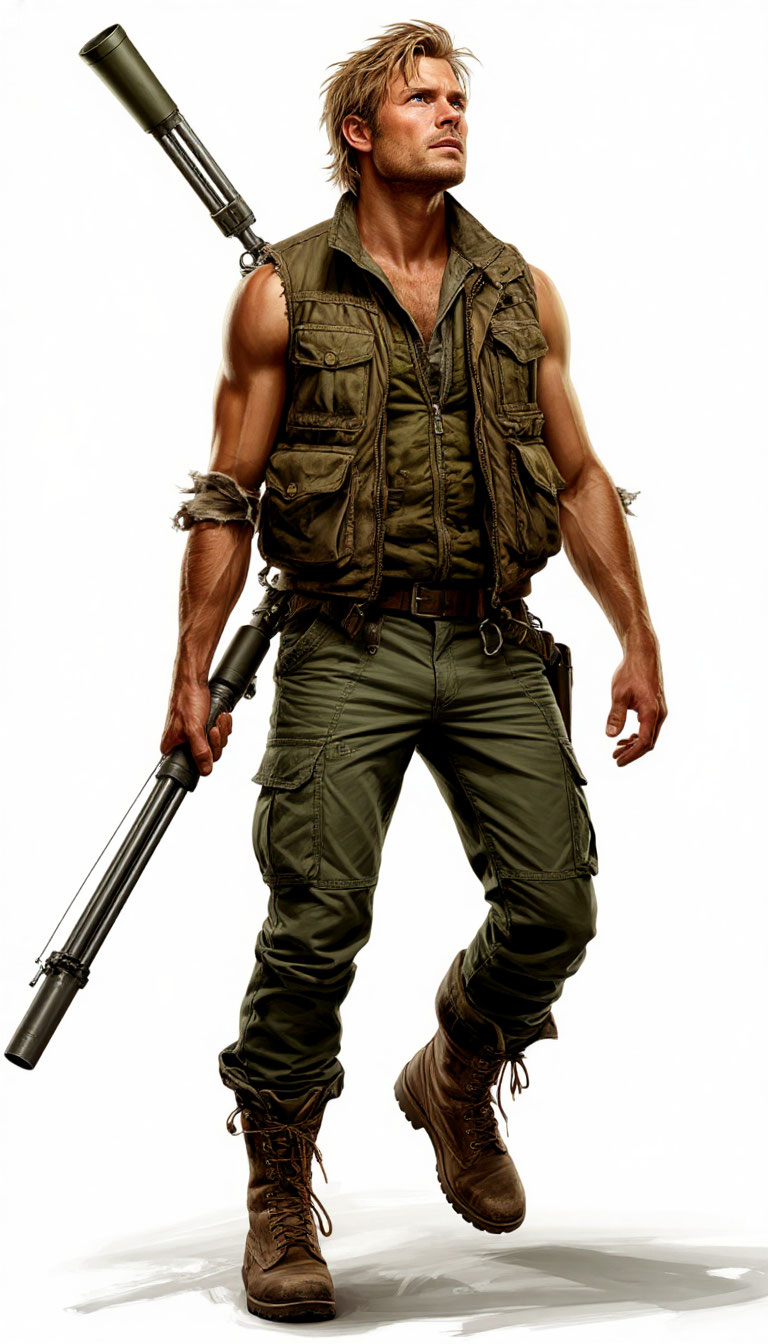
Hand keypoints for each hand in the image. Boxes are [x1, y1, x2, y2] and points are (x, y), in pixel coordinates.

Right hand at [160, 680, 232, 775]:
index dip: (207, 754)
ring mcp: (193, 736)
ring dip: (221, 730)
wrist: (192, 682)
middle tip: (214, 727)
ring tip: (217, 719)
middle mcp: (181, 743)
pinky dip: (222, 725)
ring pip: (215, 744)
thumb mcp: (194, 729)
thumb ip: (199, 752)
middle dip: (216, 739)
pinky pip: (218, 735)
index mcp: (172, 747)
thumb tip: (205, 770)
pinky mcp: (202, 728)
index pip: (194, 764)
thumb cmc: (186, 700)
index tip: (209, 739)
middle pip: (208, 755)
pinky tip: (219, 716)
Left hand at [605, 638, 666, 766]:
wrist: (643, 655)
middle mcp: (659, 713)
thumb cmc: (631, 671)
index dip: (631, 754)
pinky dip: (638, 734)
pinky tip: (625, 735)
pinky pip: (649, 727)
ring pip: (649, 735)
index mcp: (651, 712)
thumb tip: (610, 735)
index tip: (618, 761)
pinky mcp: (656, 706)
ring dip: (634, 744)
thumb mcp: (619, 694)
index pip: (643, 742)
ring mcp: (660, 710)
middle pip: (648, 742)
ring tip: (617, 747)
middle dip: (632, 752)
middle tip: (615, 756)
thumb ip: (615, 716)